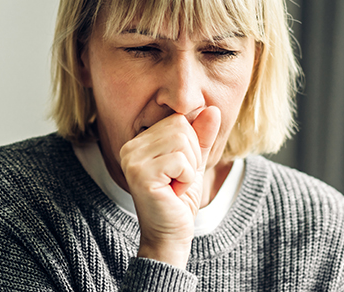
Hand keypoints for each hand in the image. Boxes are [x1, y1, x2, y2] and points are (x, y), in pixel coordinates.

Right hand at [119, 106, 220, 268]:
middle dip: (191, 157)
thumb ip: (202, 136)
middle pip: (181, 127)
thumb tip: (212, 109)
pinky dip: (186, 179)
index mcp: (140, 141)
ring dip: (189, 168)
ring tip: (175, 185)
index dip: (191, 146)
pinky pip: (180, 161)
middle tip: (178, 180)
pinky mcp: (140, 174)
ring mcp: (132, 160)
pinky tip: (173, 192)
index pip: (178, 120)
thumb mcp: (195, 162)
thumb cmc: (180, 199)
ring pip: (182, 141)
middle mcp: (131, 147)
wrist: (171, 234)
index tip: (180, 170)